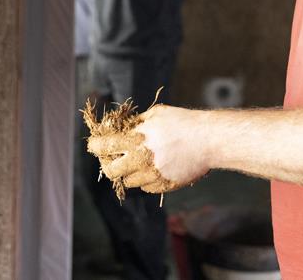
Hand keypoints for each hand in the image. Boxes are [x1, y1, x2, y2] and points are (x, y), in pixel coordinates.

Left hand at [87, 104, 209, 193]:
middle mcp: (141, 160)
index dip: (95, 145)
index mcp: (135, 140)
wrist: (208, 140)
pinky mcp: (164, 185)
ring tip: (139, 161)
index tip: (95, 145)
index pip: (104, 146)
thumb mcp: (155, 115)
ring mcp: (152, 175)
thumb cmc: (182, 122)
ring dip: (129, 172)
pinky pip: (146, 188)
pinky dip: (146, 179)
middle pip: (110, 172)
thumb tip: (120, 129)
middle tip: (114, 159)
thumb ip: (136, 123)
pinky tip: (154, 167)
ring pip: (129, 181)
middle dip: (108, 165)